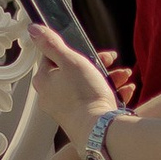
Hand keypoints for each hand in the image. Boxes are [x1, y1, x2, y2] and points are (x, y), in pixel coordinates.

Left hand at [26, 21, 116, 149]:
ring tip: (125, 75)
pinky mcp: (82, 119)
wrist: (99, 130)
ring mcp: (67, 109)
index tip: (94, 51)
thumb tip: (34, 29)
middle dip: (98, 64)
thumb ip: (52, 44)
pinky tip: (126, 89)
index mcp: (45, 81)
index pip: (56, 58)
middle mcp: (52, 96)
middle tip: (111, 61)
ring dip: (109, 78)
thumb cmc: (84, 95)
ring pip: (88, 86)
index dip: (77, 51)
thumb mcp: (70, 61)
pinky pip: (96, 101)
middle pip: (75, 72)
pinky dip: (111, 93)